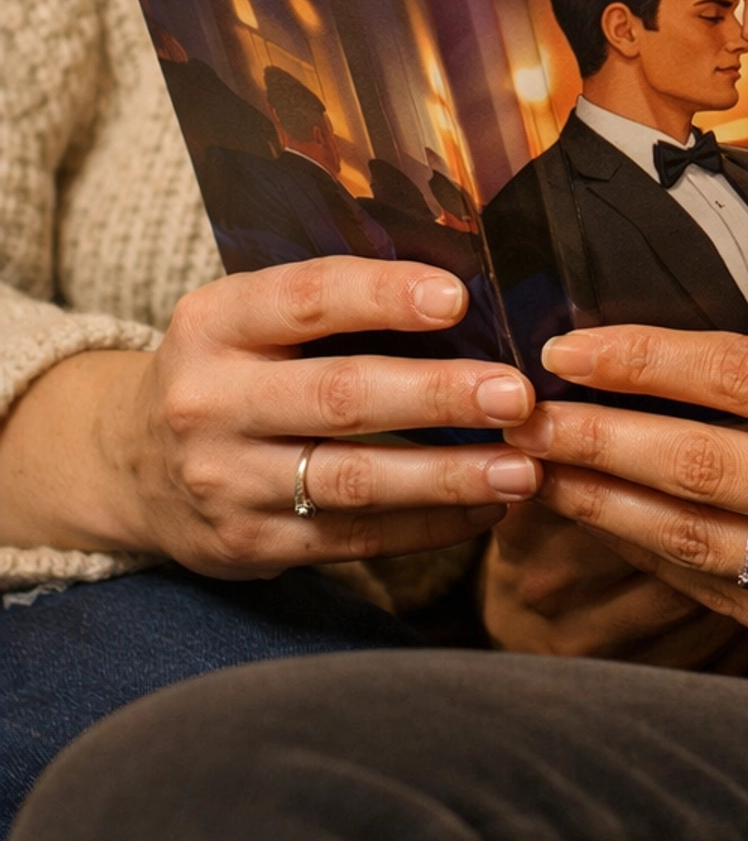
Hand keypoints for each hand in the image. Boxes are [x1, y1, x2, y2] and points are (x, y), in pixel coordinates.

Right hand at [0, 257, 545, 576]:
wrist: (130, 463)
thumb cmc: (228, 369)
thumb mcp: (246, 320)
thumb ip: (329, 305)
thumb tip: (464, 294)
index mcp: (215, 322)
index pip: (306, 298)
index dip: (383, 296)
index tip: (457, 297)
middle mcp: (212, 400)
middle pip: (340, 396)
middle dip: (438, 396)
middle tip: (516, 395)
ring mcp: (227, 479)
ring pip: (353, 479)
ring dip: (449, 475)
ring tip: (524, 468)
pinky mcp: (248, 545)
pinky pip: (352, 537)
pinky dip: (428, 526)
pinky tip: (486, 508)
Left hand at [501, 324, 747, 692]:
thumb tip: (715, 346)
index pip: (742, 377)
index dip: (642, 359)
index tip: (570, 347)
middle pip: (699, 464)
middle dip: (594, 435)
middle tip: (516, 413)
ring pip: (697, 542)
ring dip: (605, 506)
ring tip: (538, 473)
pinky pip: (729, 601)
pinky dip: (660, 566)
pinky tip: (612, 534)